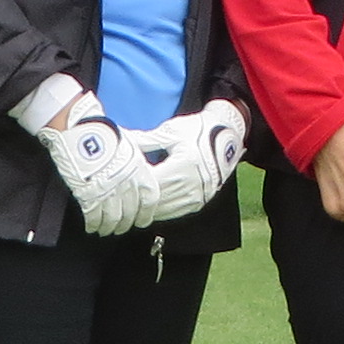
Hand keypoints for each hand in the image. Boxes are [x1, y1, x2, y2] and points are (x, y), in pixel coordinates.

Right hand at [33, 90, 155, 240]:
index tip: (141, 220)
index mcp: (139, 170)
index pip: (150, 199)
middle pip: (130, 212)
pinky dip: (94, 224)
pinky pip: (94, 216)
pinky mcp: (89, 195)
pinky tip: (92, 226)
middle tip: (120, 228)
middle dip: (125, 224)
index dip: (146, 213)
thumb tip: (139, 174)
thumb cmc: (103, 135)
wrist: (80, 131)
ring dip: (109, 227)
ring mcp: (108, 190)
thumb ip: (136, 164)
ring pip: (113, 218)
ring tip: (105, 230)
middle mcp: (126, 183)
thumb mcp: (129, 146)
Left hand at [125, 99, 251, 226]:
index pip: (149, 182)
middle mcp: (191, 185)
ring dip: (143, 208)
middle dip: (134, 198)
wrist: (228, 138)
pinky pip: (171, 213)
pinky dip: (156, 210)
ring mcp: (195, 197)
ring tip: (127, 201)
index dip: (131, 183)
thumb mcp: (171, 131)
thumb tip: (120, 139)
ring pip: (160, 211)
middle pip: (153, 200)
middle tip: (115, 195)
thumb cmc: (198, 130)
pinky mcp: (197, 203)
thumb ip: (145, 140)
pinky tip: (145, 203)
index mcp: (183, 166)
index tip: (116, 180)